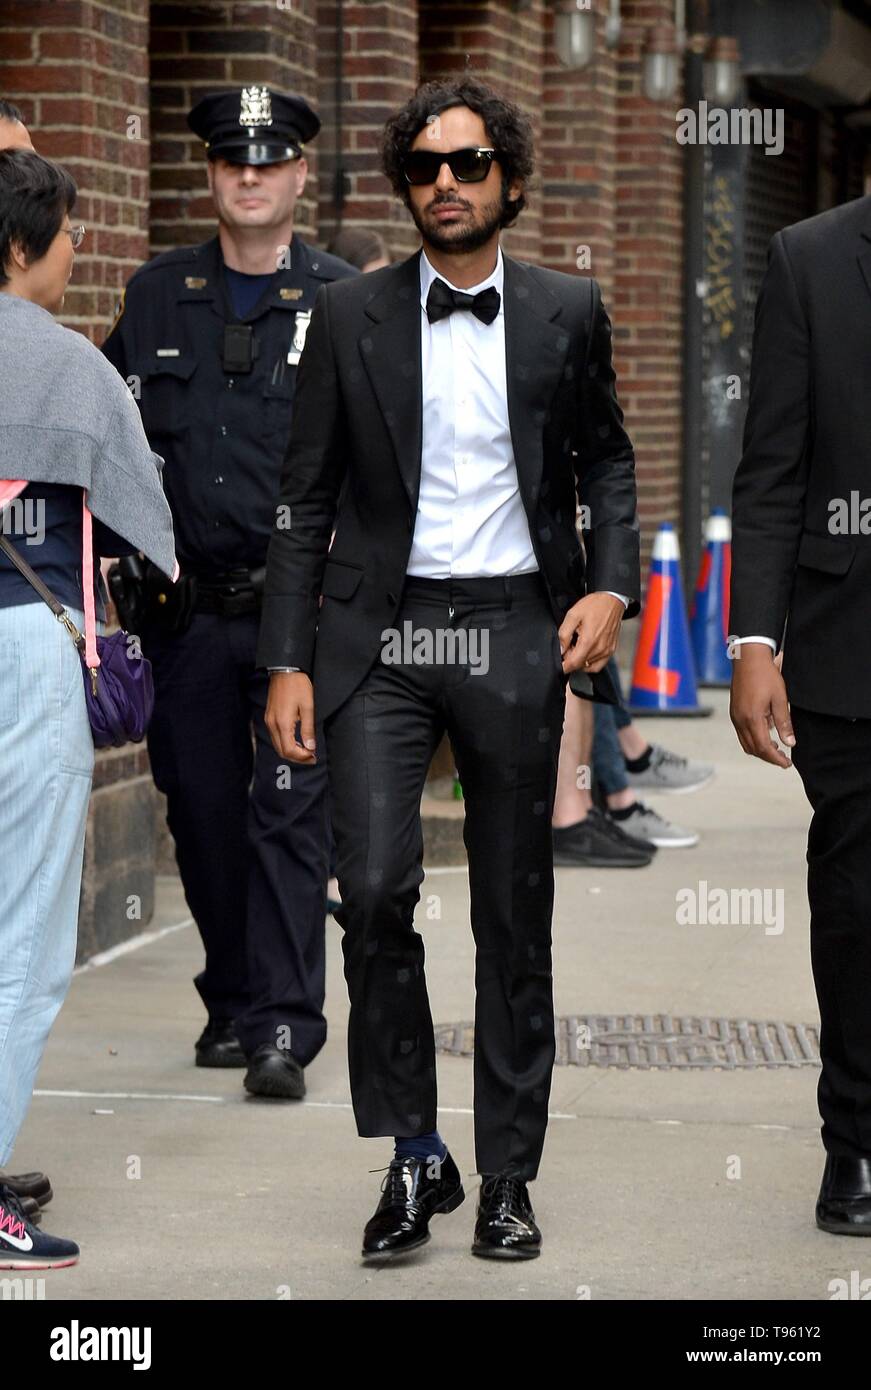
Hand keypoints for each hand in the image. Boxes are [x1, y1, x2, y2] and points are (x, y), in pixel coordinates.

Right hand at [265, 672, 316, 762]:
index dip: (302, 757)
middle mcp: (272, 724)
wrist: (285, 670)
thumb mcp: (308, 707)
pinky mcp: (269, 717)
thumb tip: (310, 747)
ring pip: (278, 745)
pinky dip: (286, 744)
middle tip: (311, 757)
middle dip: (297, 758)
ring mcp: (269, 721)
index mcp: (283, 723)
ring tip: (306, 751)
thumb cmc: (298, 686)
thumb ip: (308, 729)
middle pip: (282, 751)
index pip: (289, 750)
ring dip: (291, 751)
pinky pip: (275, 737)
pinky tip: (296, 742)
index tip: (313, 756)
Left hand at [557, 592, 622, 673]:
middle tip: (569, 645)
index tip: (559, 662)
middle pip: (580, 665)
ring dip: (580, 660)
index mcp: (589, 641)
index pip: (573, 664)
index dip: (563, 666)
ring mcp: (607, 651)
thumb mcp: (573, 615)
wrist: (612, 600)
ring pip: (588, 666)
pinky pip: (598, 665)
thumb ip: (564, 634)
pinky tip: (586, 652)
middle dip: (570, 659)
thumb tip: (561, 649)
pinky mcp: (611, 650)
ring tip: (578, 646)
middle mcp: (599, 649)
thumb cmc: (595, 605)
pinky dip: (590, 663)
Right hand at [730, 643, 793, 768]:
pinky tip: (766, 732)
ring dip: (760, 749)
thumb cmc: (765, 675)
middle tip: (784, 759)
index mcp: (752, 718)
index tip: (787, 764)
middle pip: (753, 749)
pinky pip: (742, 733)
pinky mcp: (734, 712)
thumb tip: (790, 743)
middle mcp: (740, 720)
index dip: (776, 759)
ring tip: (776, 748)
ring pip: (745, 743)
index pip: (763, 748)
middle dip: (768, 757)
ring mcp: (735, 716)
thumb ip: (784, 723)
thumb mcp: (780, 698)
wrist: (749, 658)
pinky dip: (753, 739)